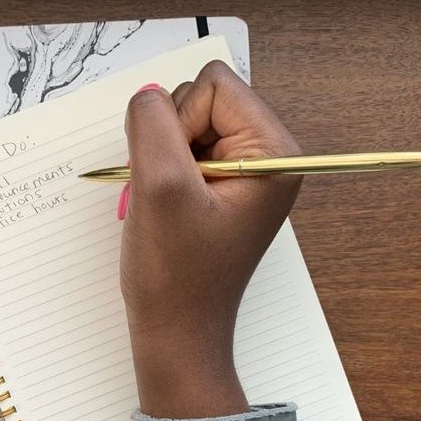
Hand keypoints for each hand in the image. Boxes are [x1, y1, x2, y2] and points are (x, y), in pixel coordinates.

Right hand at [119, 61, 301, 417]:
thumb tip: (148, 94)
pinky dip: (163, 175)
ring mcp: (245, 174)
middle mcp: (267, 157)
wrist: (177, 333)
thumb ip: (152, 125)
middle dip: (170, 141)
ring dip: (162, 160)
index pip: (213, 86)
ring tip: (166, 206)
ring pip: (186, 126)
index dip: (178, 122)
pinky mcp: (223, 189)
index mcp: (273, 153)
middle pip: (202, 100)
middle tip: (169, 194)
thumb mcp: (159, 188)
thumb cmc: (176, 276)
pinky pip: (183, 153)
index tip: (176, 175)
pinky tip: (165, 210)